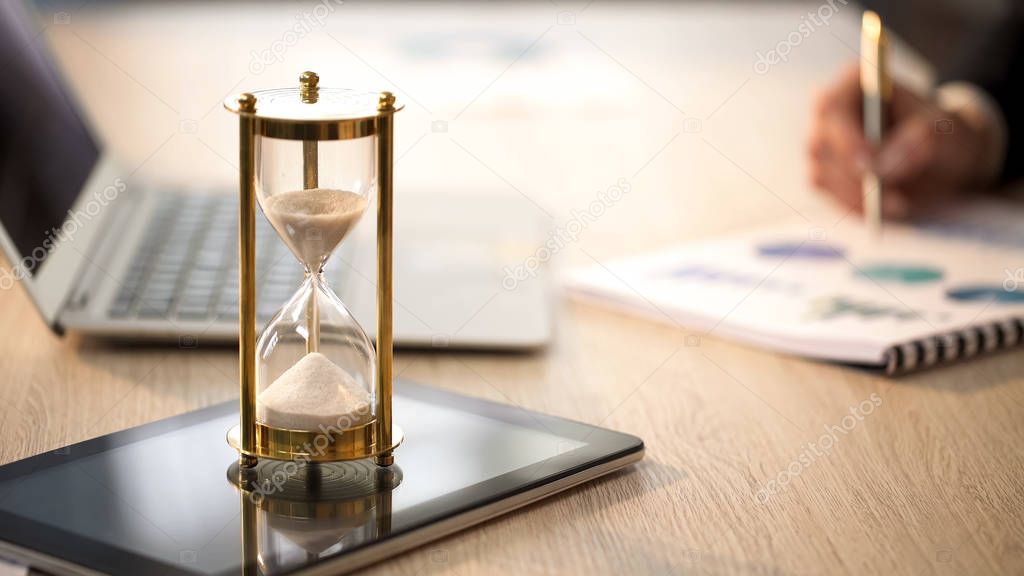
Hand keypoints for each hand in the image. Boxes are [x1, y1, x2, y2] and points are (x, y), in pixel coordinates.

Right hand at [807, 64, 999, 218]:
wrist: (945, 161)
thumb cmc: (943, 134)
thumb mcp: (943, 132)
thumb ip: (916, 144)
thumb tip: (879, 169)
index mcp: (855, 82)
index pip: (832, 106)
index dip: (845, 137)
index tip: (868, 165)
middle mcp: (831, 112)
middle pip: (820, 144)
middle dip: (852, 174)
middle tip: (886, 194)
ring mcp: (824, 145)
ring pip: (821, 174)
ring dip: (858, 194)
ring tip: (900, 203)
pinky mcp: (826, 174)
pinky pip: (830, 195)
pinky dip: (857, 206)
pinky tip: (888, 208)